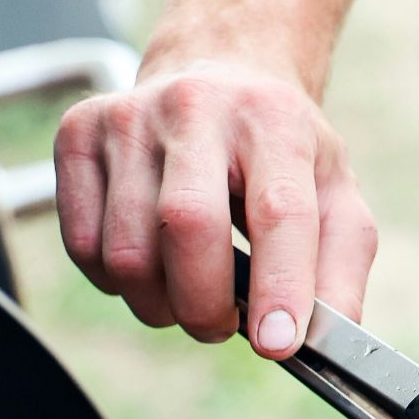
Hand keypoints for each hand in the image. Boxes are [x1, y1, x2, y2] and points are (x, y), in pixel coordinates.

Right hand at [54, 59, 376, 356]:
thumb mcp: (336, 198)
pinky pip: (83, 246)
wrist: (219, 75)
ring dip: (160, 303)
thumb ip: (341, 270)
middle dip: (205, 305)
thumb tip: (329, 337)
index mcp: (275, 121)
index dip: (280, 286)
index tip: (277, 343)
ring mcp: (128, 116)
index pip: (278, 211)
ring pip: (126, 251)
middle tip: (223, 325)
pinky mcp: (77, 135)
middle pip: (186, 227)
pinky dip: (117, 283)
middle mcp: (197, 106)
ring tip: (190, 293)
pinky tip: (151, 265)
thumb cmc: (282, 155)